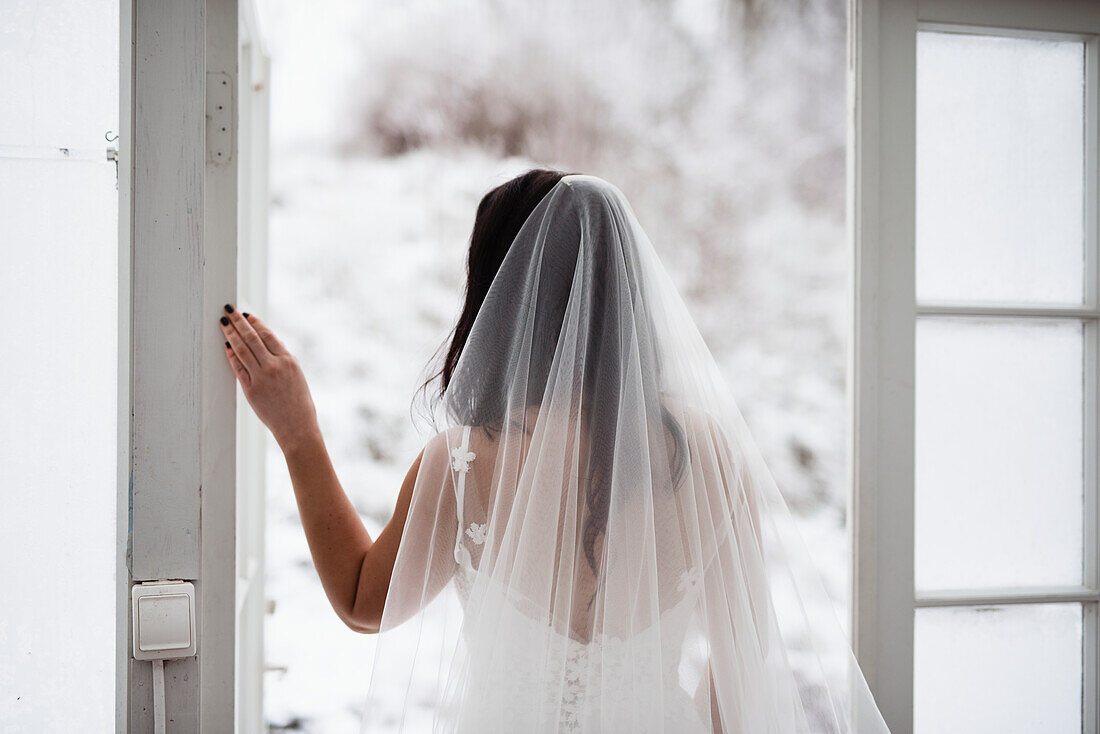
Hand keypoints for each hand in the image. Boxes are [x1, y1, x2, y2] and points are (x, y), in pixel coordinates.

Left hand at [219, 304, 318, 450]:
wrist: (297, 426)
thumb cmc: (299, 402)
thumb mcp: (297, 375)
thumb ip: (282, 359)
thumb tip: (266, 344)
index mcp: (288, 360)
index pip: (267, 335)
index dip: (255, 323)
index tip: (246, 314)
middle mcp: (274, 366)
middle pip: (252, 338)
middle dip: (238, 322)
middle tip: (228, 309)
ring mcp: (261, 378)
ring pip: (242, 350)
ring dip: (230, 334)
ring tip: (223, 323)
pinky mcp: (251, 390)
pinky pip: (238, 368)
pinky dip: (231, 355)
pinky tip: (225, 346)